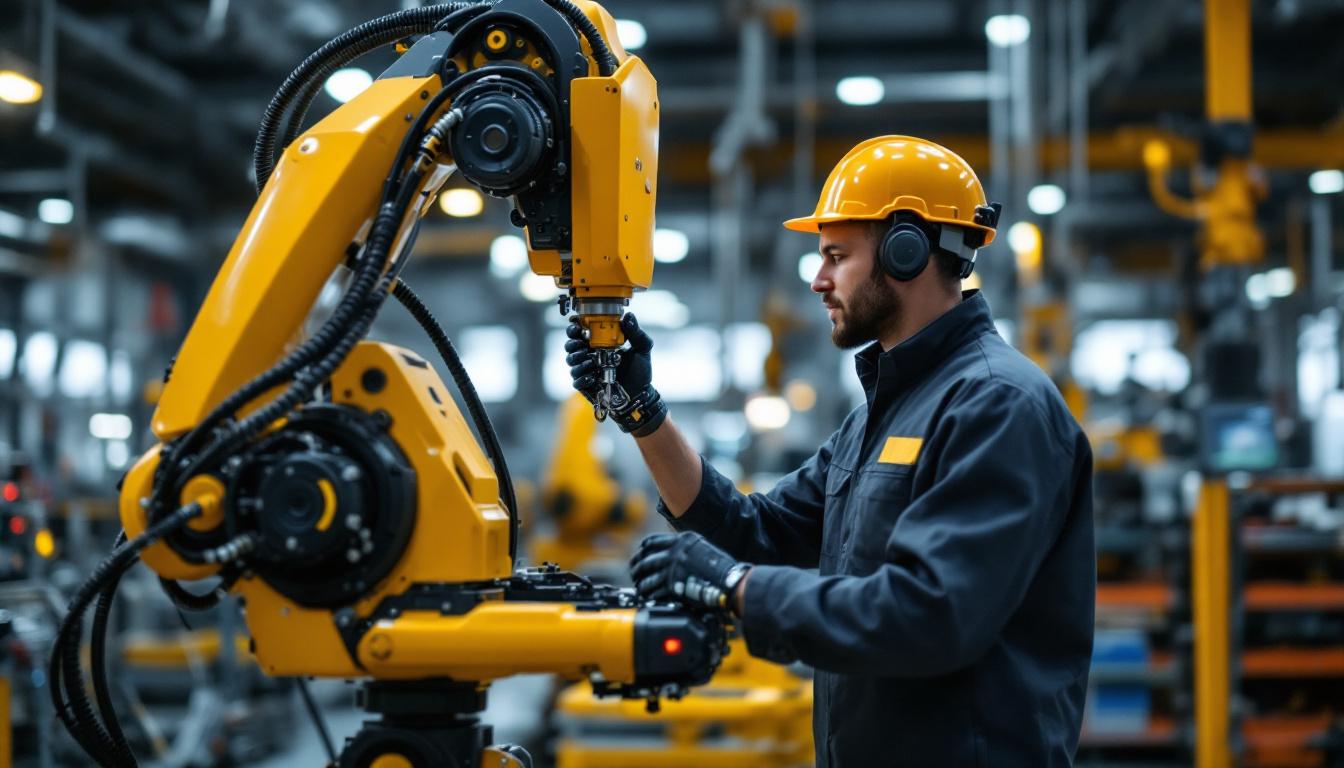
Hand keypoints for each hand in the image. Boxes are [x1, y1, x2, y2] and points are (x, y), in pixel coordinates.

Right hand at [565, 313, 666, 435]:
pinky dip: (582, 377)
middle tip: (582, 345)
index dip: (575, 327)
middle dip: (572, 343)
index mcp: (600, 343)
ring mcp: (587, 370)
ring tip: (592, 361)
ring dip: (577, 359)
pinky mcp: (586, 385)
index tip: (578, 326)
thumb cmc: (640, 371)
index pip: (581, 331)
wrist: (640, 394)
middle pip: (570, 345)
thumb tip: (628, 316)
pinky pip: (576, 380)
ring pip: (571, 361)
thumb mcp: (642, 349)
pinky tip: (593, 376)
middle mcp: (590, 355)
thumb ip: (636, 332)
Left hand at [630, 532, 750, 611]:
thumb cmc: (721, 568)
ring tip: (641, 588)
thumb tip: (667, 554)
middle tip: (634, 574)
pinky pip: (654, 591)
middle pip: (644, 560)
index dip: (641, 551)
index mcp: (682, 540)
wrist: (731, 582)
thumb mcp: (701, 547)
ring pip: (647, 577)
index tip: (638, 557)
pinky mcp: (674, 586)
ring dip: (641, 584)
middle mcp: (675, 552)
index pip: (650, 542)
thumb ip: (683, 548)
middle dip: (636, 569)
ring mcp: (673, 569)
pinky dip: (649, 595)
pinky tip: (649, 597)